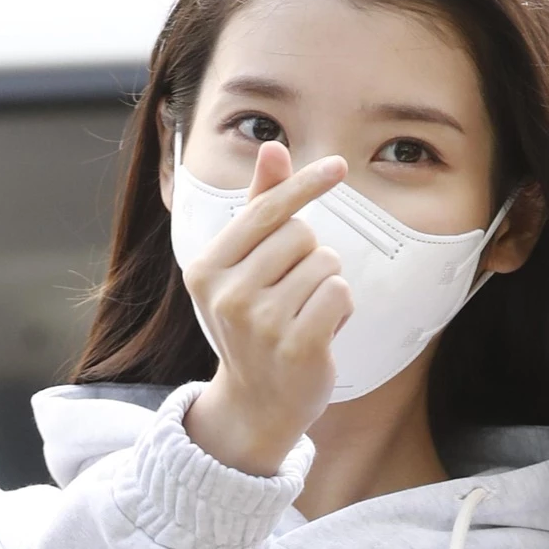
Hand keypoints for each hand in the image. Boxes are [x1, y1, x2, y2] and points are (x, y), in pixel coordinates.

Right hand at [182, 141, 352, 475]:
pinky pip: (340, 292)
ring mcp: (260, 323)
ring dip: (327, 285)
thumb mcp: (245, 264)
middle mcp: (226, 294)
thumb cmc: (255, 321)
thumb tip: (272, 146)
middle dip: (310, 257)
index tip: (337, 166)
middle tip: (291, 293)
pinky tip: (322, 332)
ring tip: (304, 315)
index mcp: (206, 267)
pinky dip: (342, 308)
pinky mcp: (297, 347)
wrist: (258, 401)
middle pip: (302, 234)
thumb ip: (259, 204)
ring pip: (326, 262)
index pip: (265, 210)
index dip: (304, 185)